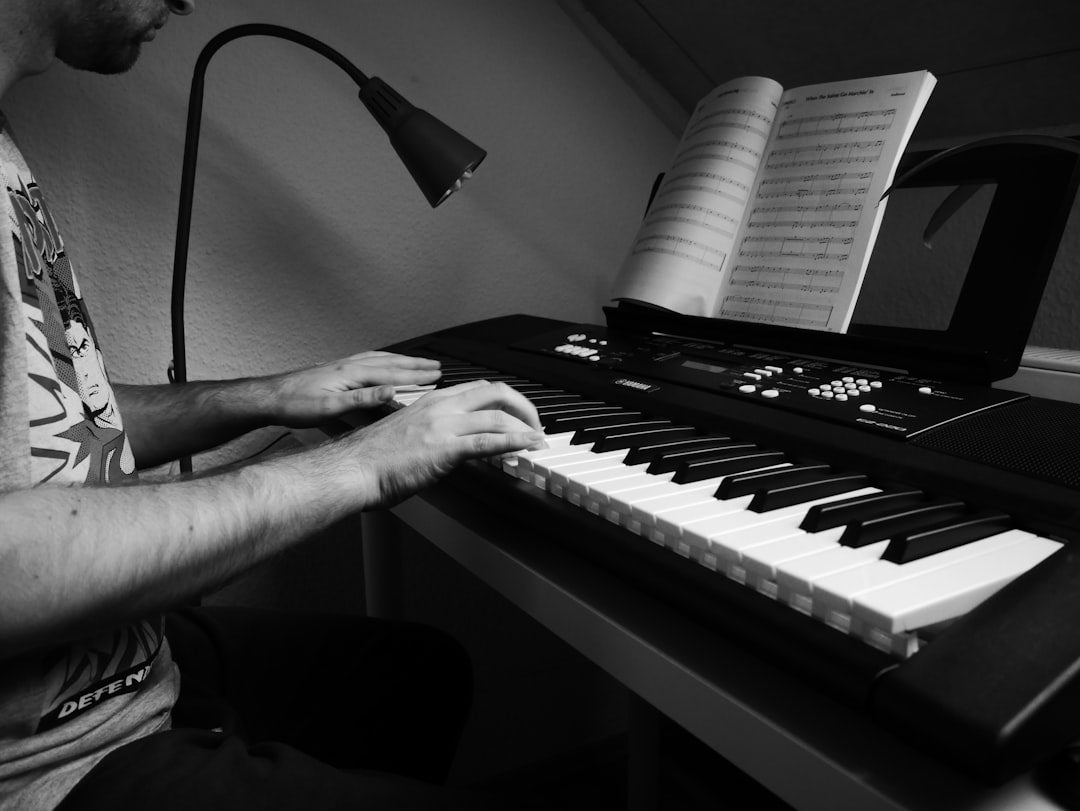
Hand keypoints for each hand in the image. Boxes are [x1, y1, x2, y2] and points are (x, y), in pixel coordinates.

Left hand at [267, 351, 441, 426]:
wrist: (268, 397)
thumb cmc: (294, 405)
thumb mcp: (330, 407)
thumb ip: (361, 399)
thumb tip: (389, 392)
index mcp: (351, 374)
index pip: (392, 374)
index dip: (416, 376)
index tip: (436, 376)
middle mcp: (349, 365)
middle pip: (390, 362)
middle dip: (415, 365)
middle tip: (436, 366)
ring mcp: (342, 365)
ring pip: (380, 359)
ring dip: (402, 361)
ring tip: (418, 363)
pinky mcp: (336, 369)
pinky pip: (368, 360)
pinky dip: (384, 360)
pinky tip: (385, 364)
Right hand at [340, 380, 546, 507]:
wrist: (351, 469)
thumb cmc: (370, 458)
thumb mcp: (408, 433)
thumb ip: (432, 431)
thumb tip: (450, 444)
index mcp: (431, 400)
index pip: (479, 388)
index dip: (505, 400)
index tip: (517, 414)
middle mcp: (440, 406)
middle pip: (496, 392)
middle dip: (524, 407)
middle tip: (535, 425)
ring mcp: (443, 425)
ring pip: (498, 415)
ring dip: (525, 428)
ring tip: (537, 442)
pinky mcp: (444, 448)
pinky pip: (489, 440)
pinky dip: (516, 441)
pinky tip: (529, 446)